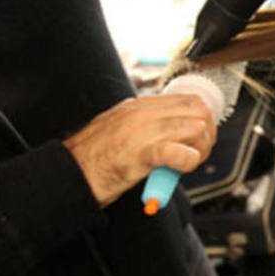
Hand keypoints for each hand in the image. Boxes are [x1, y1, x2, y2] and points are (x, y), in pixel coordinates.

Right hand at [63, 94, 216, 206]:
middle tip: (200, 151)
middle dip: (207, 132)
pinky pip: (177, 152)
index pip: (188, 99)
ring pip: (193, 128)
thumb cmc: (93, 158)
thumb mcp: (120, 129)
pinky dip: (188, 160)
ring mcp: (141, 132)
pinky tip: (182, 167)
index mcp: (138, 106)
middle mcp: (142, 114)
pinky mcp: (139, 155)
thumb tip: (174, 131)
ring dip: (201, 148)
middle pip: (197, 111)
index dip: (202, 118)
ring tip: (190, 163)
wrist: (67, 175)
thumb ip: (145, 125)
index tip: (200, 136)